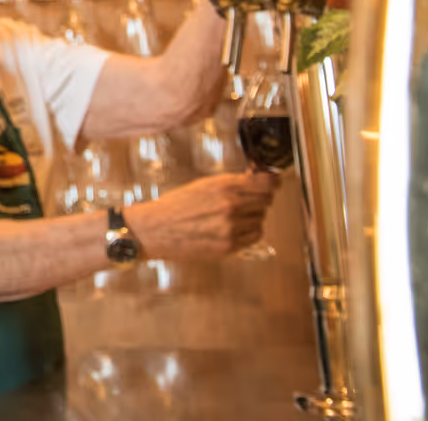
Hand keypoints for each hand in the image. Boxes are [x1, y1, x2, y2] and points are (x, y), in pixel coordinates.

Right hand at [126, 171, 279, 259]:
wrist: (154, 230)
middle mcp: (230, 206)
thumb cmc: (175, 206)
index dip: (272, 181)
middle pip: (266, 201)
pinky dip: (248, 232)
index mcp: (223, 186)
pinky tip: (232, 229)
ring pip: (261, 220)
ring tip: (232, 217)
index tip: (273, 181)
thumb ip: (231, 184)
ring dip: (253, 217)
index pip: (265, 183)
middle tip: (248, 201)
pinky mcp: (229, 246)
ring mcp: (231, 228)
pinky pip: (254, 236)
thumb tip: (258, 182)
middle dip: (260, 199)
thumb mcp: (202, 185)